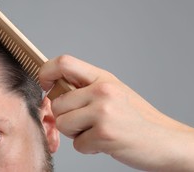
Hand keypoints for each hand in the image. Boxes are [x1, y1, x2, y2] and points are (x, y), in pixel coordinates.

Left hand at [39, 55, 193, 170]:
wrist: (164, 141)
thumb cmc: (136, 118)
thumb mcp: (112, 92)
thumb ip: (85, 87)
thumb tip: (53, 88)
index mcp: (102, 77)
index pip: (63, 62)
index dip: (46, 72)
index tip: (45, 85)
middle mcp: (102, 90)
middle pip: (57, 102)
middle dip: (65, 117)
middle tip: (85, 122)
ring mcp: (103, 111)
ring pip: (63, 123)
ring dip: (75, 133)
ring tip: (95, 132)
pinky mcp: (104, 133)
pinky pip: (77, 144)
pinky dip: (87, 148)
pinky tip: (104, 143)